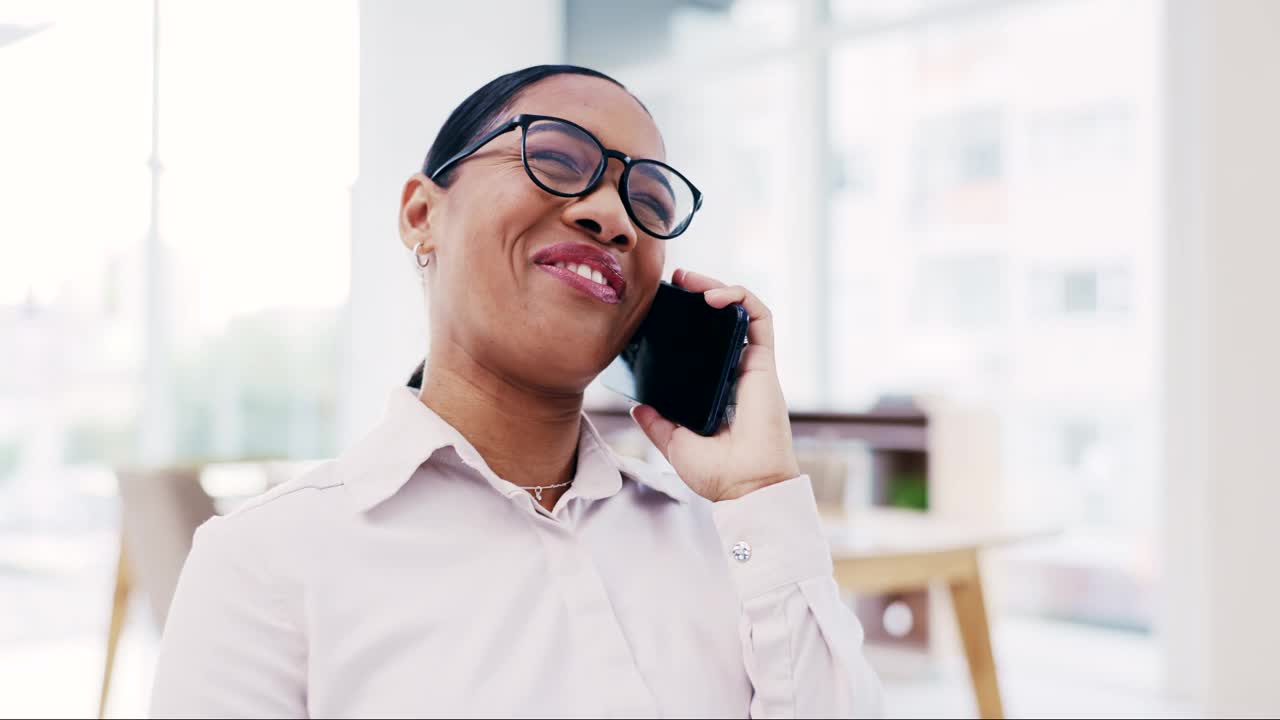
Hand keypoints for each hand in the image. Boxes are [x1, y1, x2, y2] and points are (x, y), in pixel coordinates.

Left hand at [630, 269, 800, 501]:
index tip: (662, 307)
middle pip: (722, 320)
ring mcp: (751, 366)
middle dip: (701, 292)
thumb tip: (636, 407)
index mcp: (717, 389)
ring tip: (690, 279)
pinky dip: (740, 298)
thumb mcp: (674, 443)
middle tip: (674, 281)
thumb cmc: (718, 473)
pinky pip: (760, 318)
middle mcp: (735, 373)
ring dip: (719, 286)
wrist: (745, 486)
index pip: (705, 343)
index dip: (689, 321)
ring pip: (742, 311)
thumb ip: (657, 424)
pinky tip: (714, 295)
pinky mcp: (764, 363)